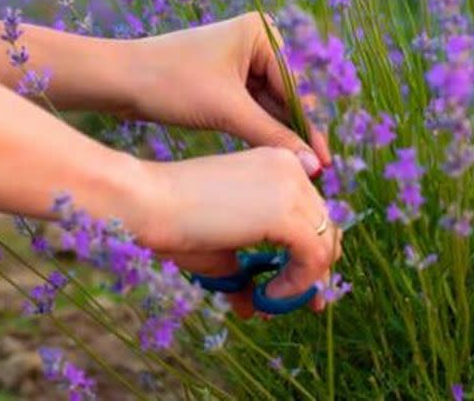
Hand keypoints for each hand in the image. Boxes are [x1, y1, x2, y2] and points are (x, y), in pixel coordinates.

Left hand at [123, 12, 330, 175]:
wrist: (118, 81)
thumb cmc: (170, 83)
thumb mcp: (227, 111)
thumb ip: (273, 137)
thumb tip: (313, 165)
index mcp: (261, 33)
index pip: (294, 86)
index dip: (308, 127)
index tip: (324, 161)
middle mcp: (256, 41)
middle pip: (286, 96)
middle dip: (297, 133)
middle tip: (317, 170)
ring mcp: (242, 60)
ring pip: (271, 106)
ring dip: (281, 136)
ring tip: (302, 170)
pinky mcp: (228, 80)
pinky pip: (254, 108)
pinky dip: (261, 131)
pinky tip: (277, 157)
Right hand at [131, 147, 341, 317]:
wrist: (147, 202)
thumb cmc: (174, 222)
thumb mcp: (221, 250)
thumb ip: (244, 273)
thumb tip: (252, 308)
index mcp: (279, 165)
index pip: (315, 212)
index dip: (312, 253)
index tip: (298, 286)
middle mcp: (292, 168)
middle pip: (327, 227)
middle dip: (316, 270)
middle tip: (304, 303)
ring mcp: (292, 185)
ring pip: (326, 243)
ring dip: (305, 280)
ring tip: (272, 299)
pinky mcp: (286, 211)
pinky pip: (314, 256)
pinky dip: (299, 283)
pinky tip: (269, 293)